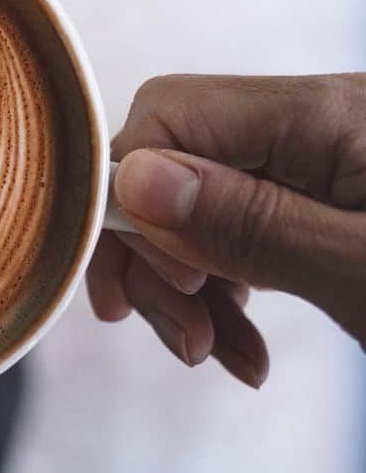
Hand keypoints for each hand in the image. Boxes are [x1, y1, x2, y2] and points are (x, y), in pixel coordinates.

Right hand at [86, 74, 365, 385]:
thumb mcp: (359, 270)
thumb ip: (251, 221)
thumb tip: (130, 180)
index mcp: (322, 115)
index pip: (167, 116)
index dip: (132, 198)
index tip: (163, 287)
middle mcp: (313, 122)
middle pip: (174, 160)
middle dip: (157, 256)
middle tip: (185, 339)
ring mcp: (321, 160)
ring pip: (201, 203)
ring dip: (188, 287)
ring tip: (219, 356)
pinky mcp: (327, 199)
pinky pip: (244, 229)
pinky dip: (229, 289)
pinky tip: (246, 347)